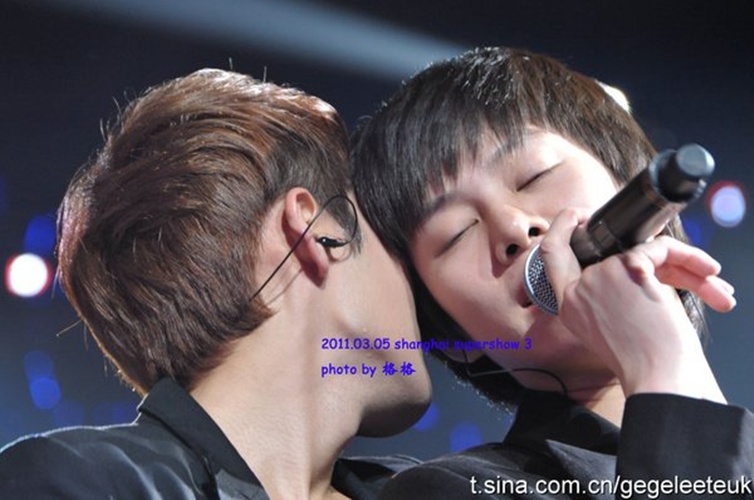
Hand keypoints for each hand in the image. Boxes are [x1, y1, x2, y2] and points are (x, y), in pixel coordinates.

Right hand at [539, 209, 734, 400]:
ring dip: (684, 262)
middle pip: (610, 249)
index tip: (577, 215)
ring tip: (711, 280)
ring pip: (642, 248)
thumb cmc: (647, 362)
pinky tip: (710, 274)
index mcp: (568, 306)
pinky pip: (661, 247)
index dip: (561, 227)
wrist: (661, 379)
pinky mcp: (626, 269)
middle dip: (650, 248)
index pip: (551, 255)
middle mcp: (577, 291)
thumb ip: (613, 293)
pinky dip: (690, 258)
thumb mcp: (616, 325)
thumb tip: (641, 257)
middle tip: (670, 245)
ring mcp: (597, 278)